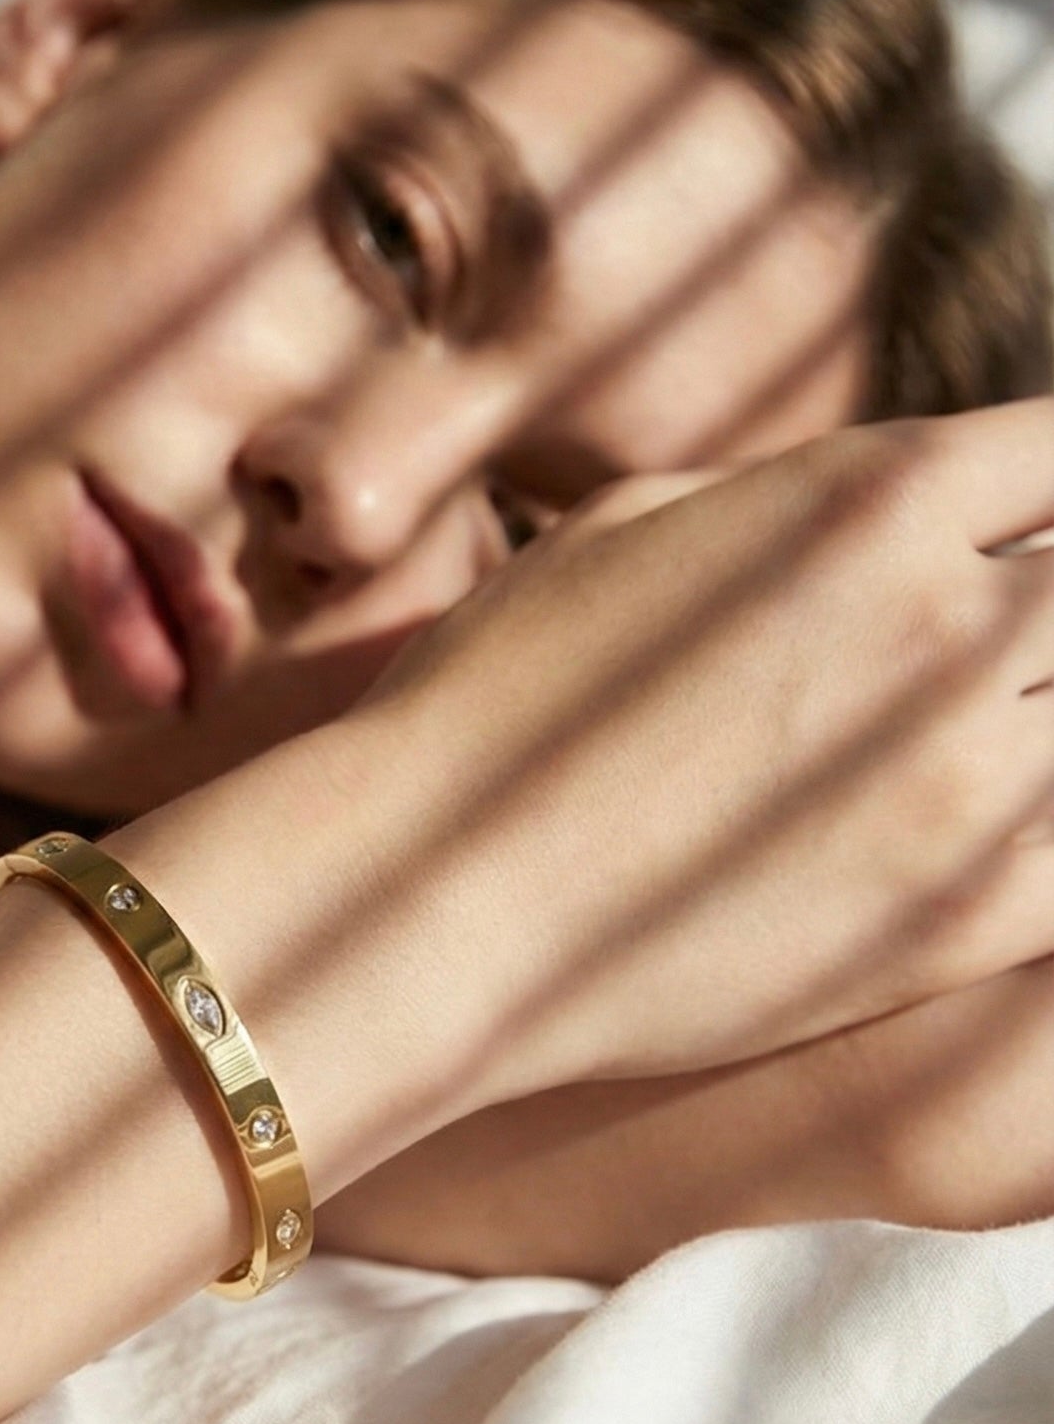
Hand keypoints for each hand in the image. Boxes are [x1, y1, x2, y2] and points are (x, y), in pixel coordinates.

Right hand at [327, 397, 1053, 1120]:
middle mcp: (944, 627)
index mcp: (863, 504)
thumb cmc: (497, 693)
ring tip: (985, 728)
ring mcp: (965, 788)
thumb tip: (898, 499)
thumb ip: (789, 497)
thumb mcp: (623, 528)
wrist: (430, 889)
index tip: (1036, 517)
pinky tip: (999, 821)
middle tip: (1002, 638)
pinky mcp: (958, 925)